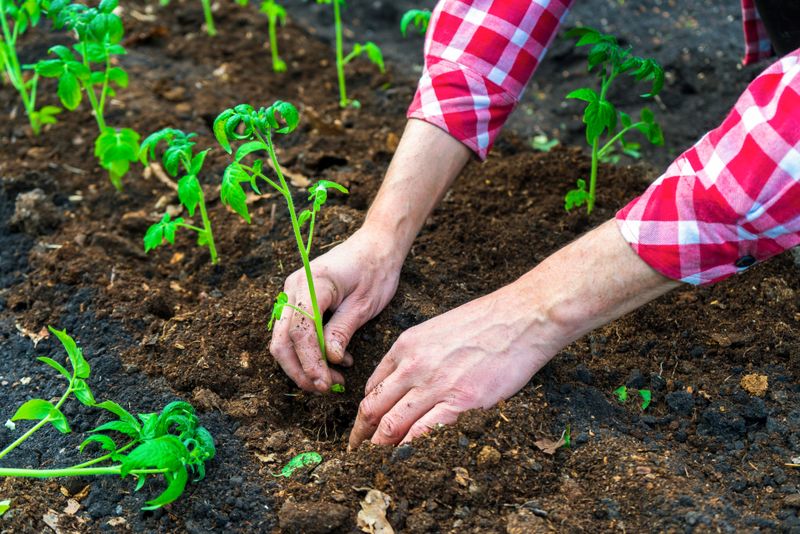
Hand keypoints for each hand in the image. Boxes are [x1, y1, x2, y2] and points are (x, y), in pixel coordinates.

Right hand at [269, 227, 403, 392]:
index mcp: (312, 283)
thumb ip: (343, 330)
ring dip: (303, 364)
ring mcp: (293, 293)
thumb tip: (330, 360)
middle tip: (326, 388)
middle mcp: (294, 287)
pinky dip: (308, 352)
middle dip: (300, 370)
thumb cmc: (375, 270)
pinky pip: (294, 332)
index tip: (325, 383)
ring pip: (284, 340)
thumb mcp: (365, 304)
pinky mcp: (299, 300)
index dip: (309, 361)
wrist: (376, 246)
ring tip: (332, 379)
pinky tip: (334, 361)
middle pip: (282, 340)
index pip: (300, 331)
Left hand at [348, 280, 554, 447]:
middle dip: (361, 435)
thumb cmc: (485, 322)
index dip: (364, 413)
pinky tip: (403, 462)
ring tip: (374, 465)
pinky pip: (423, 434)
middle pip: (373, 409)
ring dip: (378, 448)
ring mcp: (436, 385)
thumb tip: (402, 380)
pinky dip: (408, 451)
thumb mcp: (437, 329)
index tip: (364, 428)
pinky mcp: (461, 403)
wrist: (522, 318)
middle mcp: (413, 366)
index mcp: (406, 346)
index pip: (373, 387)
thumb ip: (416, 354)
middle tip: (356, 453)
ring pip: (391, 425)